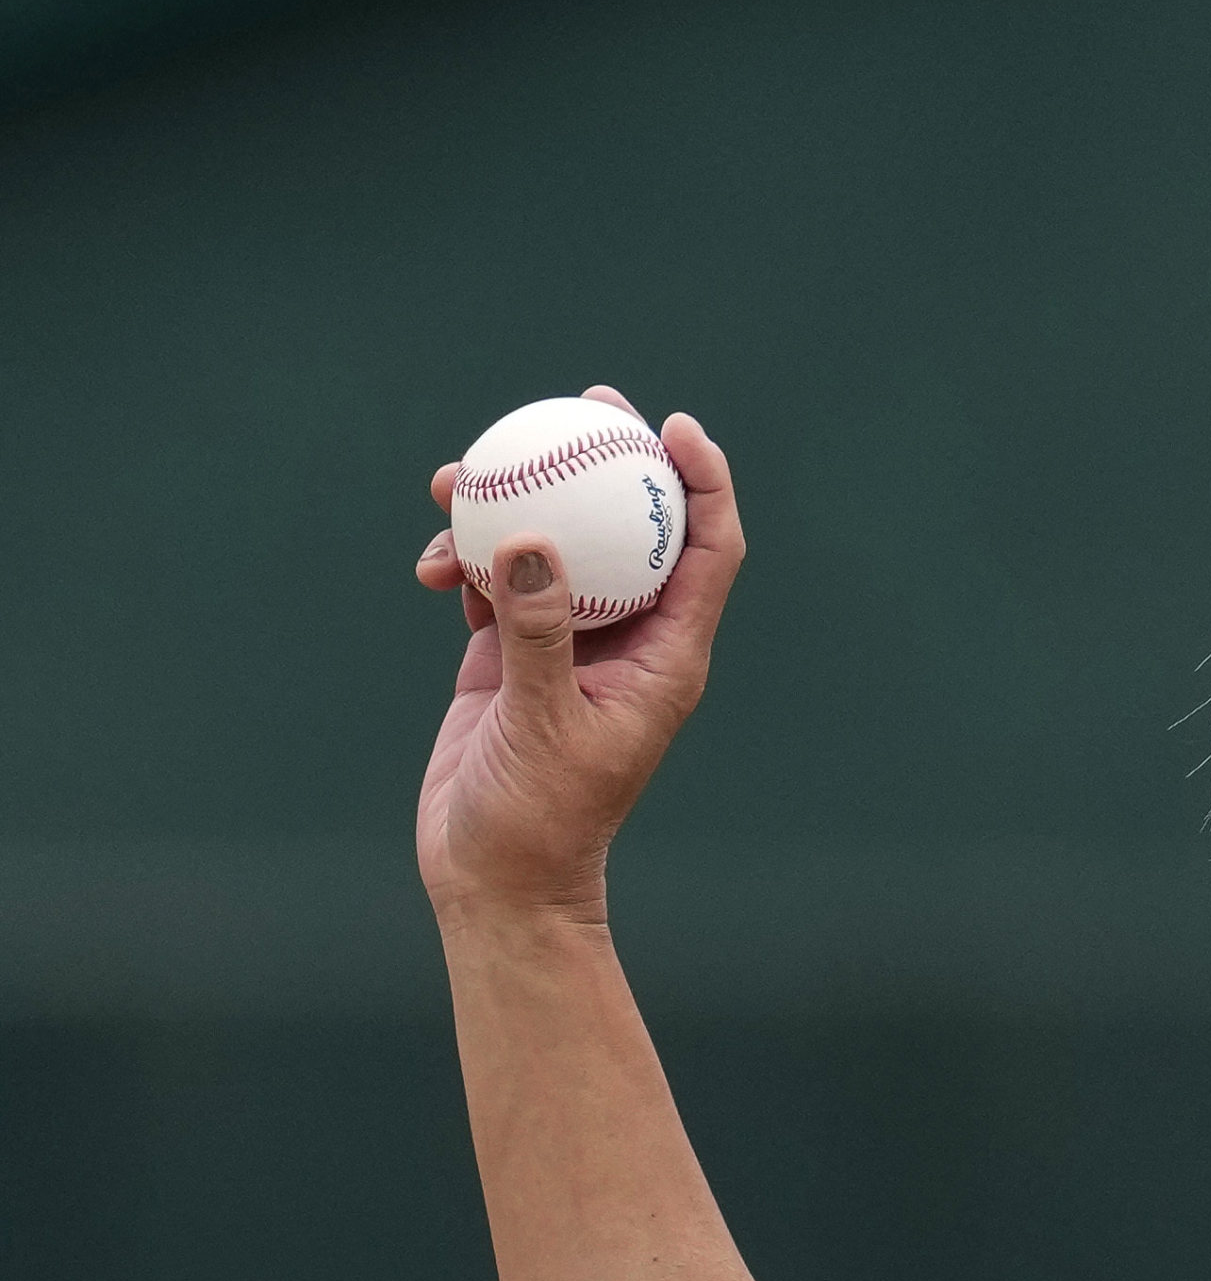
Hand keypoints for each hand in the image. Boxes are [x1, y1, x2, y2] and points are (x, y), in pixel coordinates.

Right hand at [413, 386, 744, 926]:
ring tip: (457, 481)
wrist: (494, 880)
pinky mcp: (512, 657)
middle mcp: (625, 643)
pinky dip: (468, 561)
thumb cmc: (539, 823)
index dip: (702, 482)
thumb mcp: (541, 727)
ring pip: (555, 545)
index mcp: (665, 658)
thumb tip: (531, 543)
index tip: (670, 427)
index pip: (707, 551)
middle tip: (576, 400)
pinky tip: (432, 562)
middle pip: (634, 527)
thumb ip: (538, 637)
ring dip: (513, 504)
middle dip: (609, 459)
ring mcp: (567, 645)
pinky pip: (498, 581)